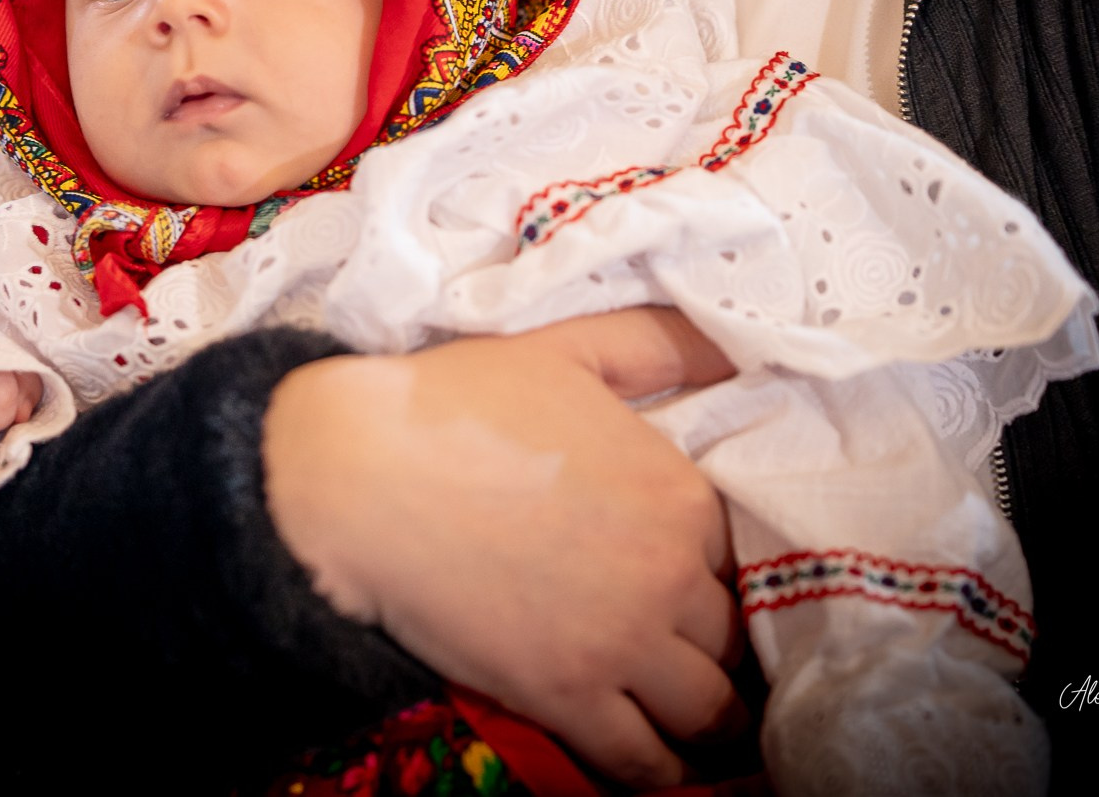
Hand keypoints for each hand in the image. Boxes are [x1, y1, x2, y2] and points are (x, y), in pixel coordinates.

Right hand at [262, 308, 742, 789]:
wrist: (357, 473)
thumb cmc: (453, 404)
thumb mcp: (566, 350)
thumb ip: (655, 345)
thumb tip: (732, 346)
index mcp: (678, 495)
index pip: (741, 558)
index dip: (719, 575)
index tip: (701, 590)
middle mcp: (667, 575)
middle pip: (731, 639)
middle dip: (722, 652)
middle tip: (701, 663)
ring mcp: (620, 643)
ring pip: (707, 712)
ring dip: (710, 725)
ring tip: (700, 731)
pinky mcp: (565, 696)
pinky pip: (643, 761)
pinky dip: (660, 772)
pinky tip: (658, 768)